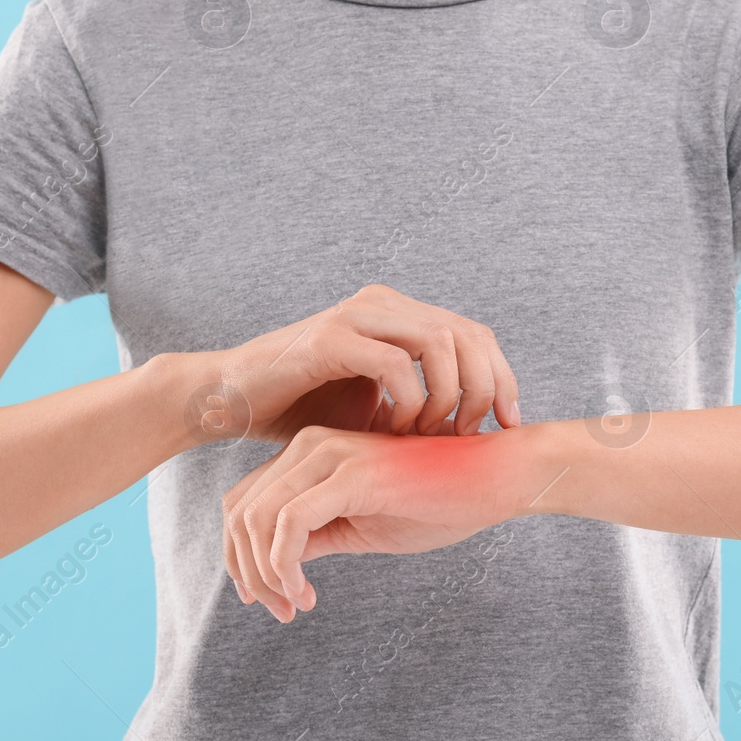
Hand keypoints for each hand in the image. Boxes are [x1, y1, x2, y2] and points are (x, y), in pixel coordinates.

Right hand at [186, 284, 522, 446]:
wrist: (233, 401)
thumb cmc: (304, 410)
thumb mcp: (378, 408)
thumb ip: (423, 404)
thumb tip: (481, 428)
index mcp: (400, 314)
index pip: (475, 335)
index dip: (502, 379)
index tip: (506, 428)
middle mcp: (384, 303)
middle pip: (468, 334)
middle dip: (486, 389)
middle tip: (474, 436)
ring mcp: (358, 315)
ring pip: (440, 340)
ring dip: (450, 395)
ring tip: (434, 435)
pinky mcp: (331, 337)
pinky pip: (395, 363)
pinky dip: (410, 401)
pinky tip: (397, 431)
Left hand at [221, 425, 528, 621]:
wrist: (497, 477)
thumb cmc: (439, 501)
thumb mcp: (362, 525)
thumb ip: (317, 535)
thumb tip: (275, 565)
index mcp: (312, 453)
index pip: (244, 501)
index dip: (244, 557)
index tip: (273, 598)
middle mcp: (312, 445)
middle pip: (238, 509)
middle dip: (245, 569)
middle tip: (277, 610)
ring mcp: (329, 455)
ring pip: (254, 517)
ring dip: (263, 573)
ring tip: (293, 605)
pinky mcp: (350, 474)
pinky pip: (288, 523)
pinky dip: (284, 565)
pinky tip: (306, 593)